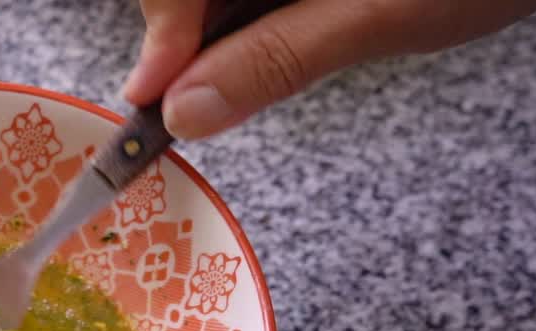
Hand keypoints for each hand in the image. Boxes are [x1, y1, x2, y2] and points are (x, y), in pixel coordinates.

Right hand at [123, 0, 535, 139]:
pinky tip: (281, 30)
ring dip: (216, 32)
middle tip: (202, 92)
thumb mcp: (378, 14)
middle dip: (185, 35)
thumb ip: (275, 58)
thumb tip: (185, 110)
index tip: (156, 96)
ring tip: (263, 56)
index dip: (160, 32)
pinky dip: (248, 17)